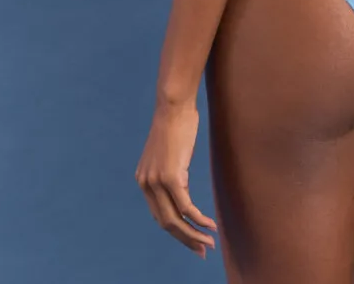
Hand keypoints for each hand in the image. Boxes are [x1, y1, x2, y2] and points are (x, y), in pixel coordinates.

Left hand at [135, 99, 217, 258]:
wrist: (174, 104)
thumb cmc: (177, 123)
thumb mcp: (169, 152)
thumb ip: (171, 171)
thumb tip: (180, 184)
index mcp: (144, 180)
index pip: (159, 215)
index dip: (177, 231)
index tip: (193, 239)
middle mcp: (146, 184)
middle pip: (166, 223)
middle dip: (186, 240)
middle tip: (202, 250)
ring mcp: (156, 181)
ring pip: (175, 219)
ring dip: (193, 234)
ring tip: (209, 242)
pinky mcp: (170, 176)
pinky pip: (185, 206)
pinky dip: (198, 219)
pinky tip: (209, 224)